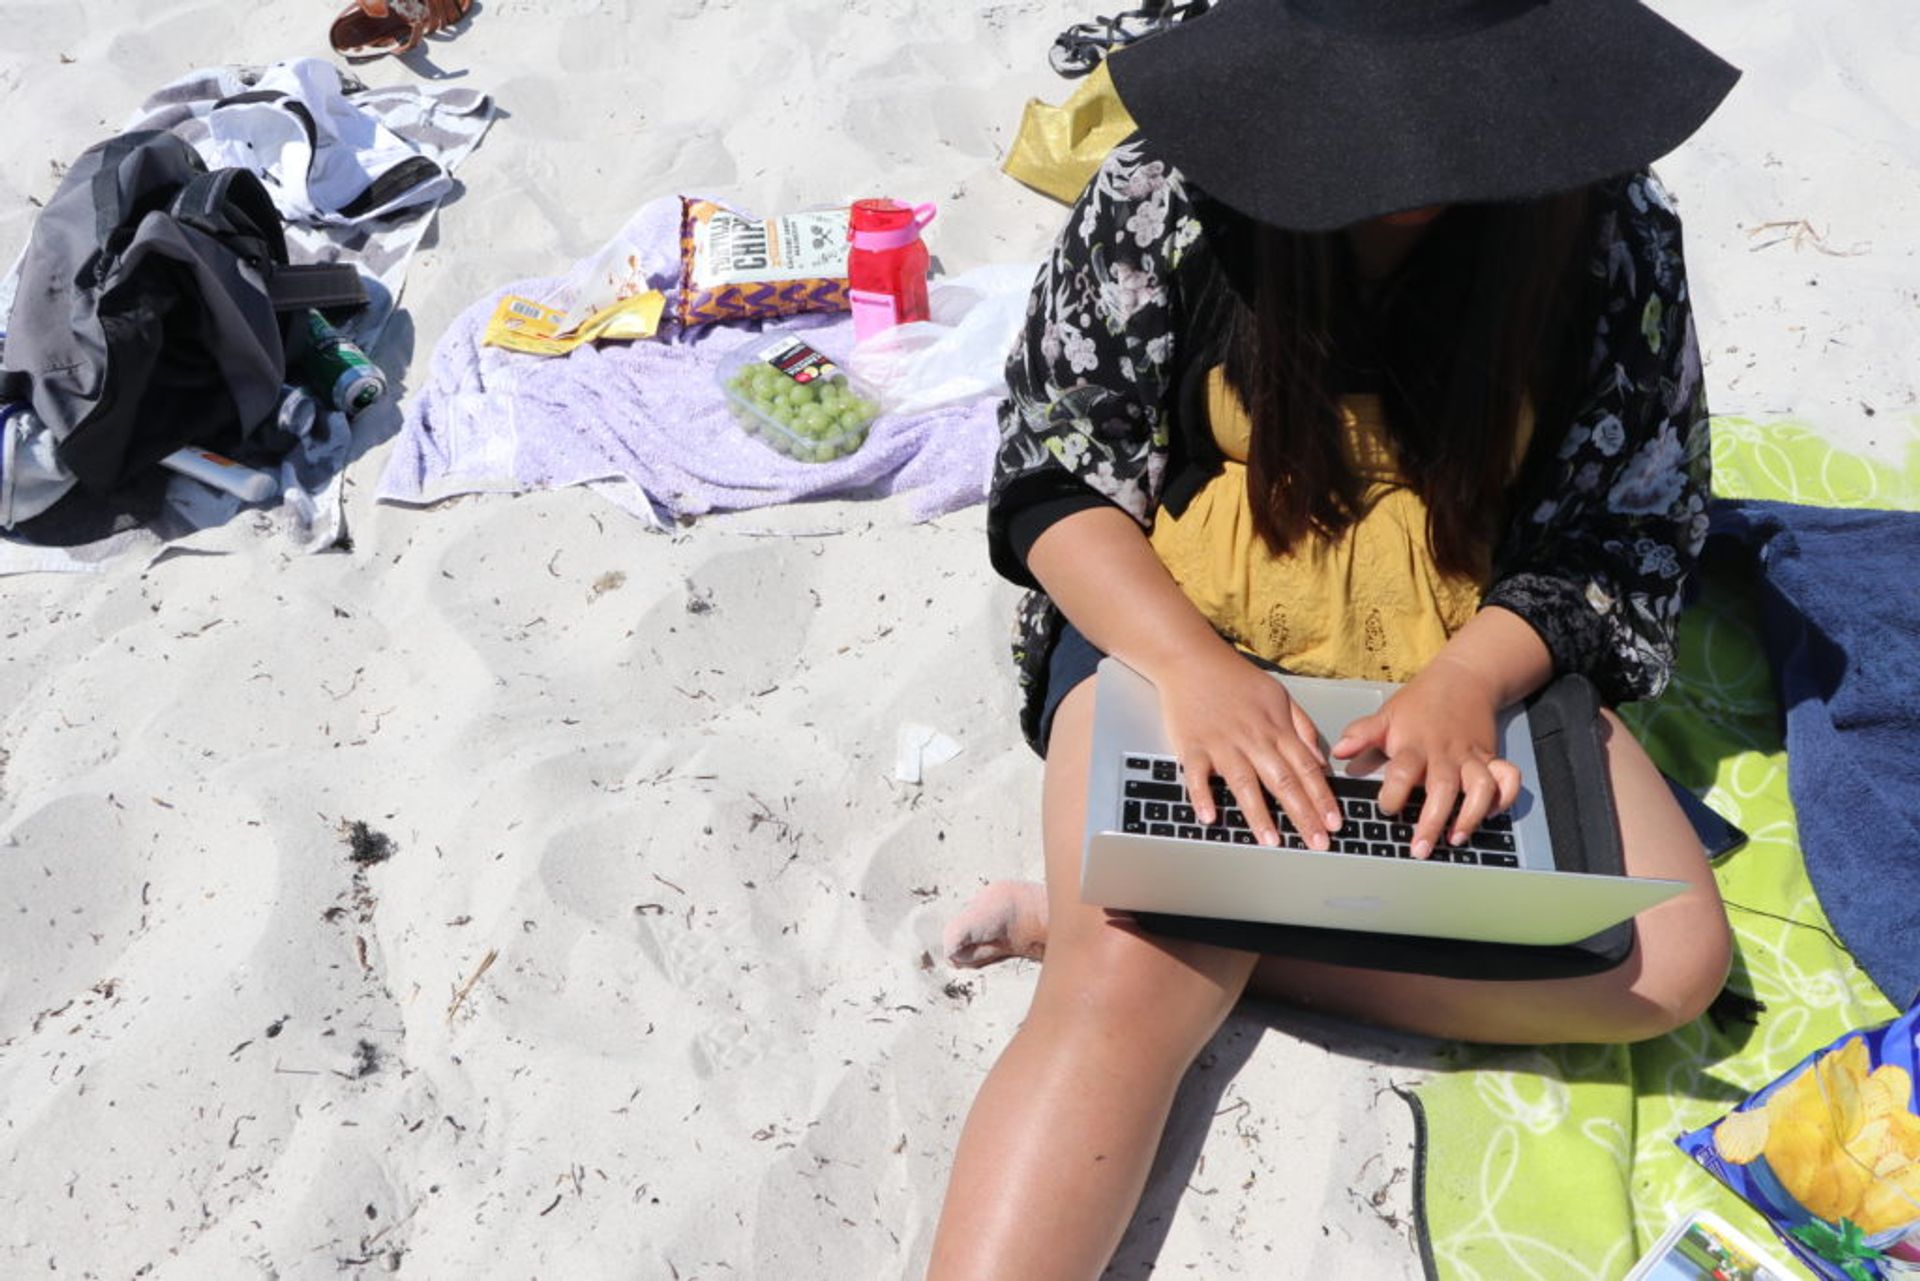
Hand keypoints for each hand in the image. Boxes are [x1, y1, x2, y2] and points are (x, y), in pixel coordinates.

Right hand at [1153, 647, 1341, 848]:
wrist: (1191, 659)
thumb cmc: (1235, 679)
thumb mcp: (1279, 696)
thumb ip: (1301, 727)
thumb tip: (1319, 761)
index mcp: (1275, 729)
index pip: (1306, 769)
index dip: (1322, 798)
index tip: (1334, 823)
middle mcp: (1252, 739)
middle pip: (1282, 781)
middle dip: (1302, 815)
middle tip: (1316, 843)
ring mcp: (1221, 744)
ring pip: (1244, 783)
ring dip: (1258, 814)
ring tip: (1272, 840)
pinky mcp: (1192, 747)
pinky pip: (1197, 776)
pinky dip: (1202, 797)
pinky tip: (1211, 817)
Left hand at [1330, 655, 1522, 857]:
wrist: (1463, 677)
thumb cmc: (1421, 702)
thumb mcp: (1387, 714)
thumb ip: (1362, 734)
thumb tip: (1338, 751)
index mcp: (1415, 744)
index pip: (1403, 771)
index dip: (1394, 793)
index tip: (1387, 809)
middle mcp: (1445, 753)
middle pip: (1442, 788)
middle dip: (1432, 820)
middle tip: (1420, 848)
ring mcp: (1471, 756)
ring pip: (1480, 787)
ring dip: (1471, 814)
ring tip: (1456, 838)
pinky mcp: (1492, 757)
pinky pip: (1508, 778)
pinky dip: (1504, 798)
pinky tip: (1490, 815)